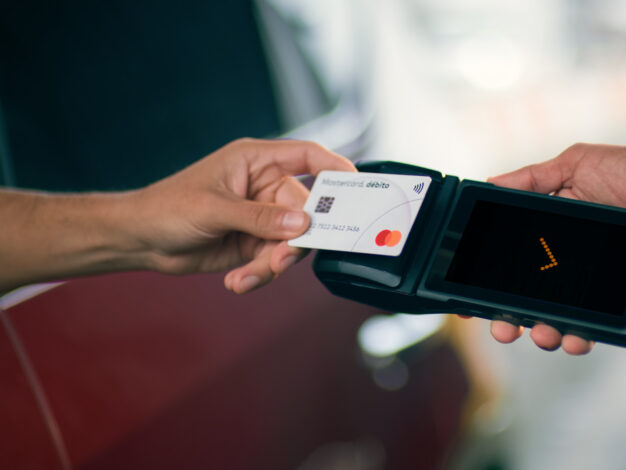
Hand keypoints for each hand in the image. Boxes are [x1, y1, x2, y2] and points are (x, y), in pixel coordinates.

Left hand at [132, 138, 355, 293]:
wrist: (141, 239)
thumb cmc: (169, 207)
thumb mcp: (214, 209)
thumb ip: (260, 217)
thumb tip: (301, 226)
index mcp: (257, 161)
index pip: (308, 157)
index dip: (336, 169)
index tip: (357, 188)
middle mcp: (265, 187)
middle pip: (304, 212)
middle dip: (293, 240)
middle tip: (279, 260)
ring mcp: (262, 217)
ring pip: (290, 243)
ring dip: (272, 264)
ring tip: (245, 276)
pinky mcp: (254, 243)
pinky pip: (272, 261)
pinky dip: (259, 274)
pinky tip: (235, 282)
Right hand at [485, 143, 625, 354]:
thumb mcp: (574, 164)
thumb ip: (531, 178)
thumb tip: (487, 184)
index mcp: (545, 232)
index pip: (506, 262)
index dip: (483, 282)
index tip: (466, 300)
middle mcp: (561, 262)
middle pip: (524, 299)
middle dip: (508, 320)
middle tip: (502, 328)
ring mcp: (587, 283)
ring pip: (555, 318)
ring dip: (542, 332)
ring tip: (541, 333)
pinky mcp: (615, 297)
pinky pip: (593, 324)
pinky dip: (581, 336)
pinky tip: (574, 337)